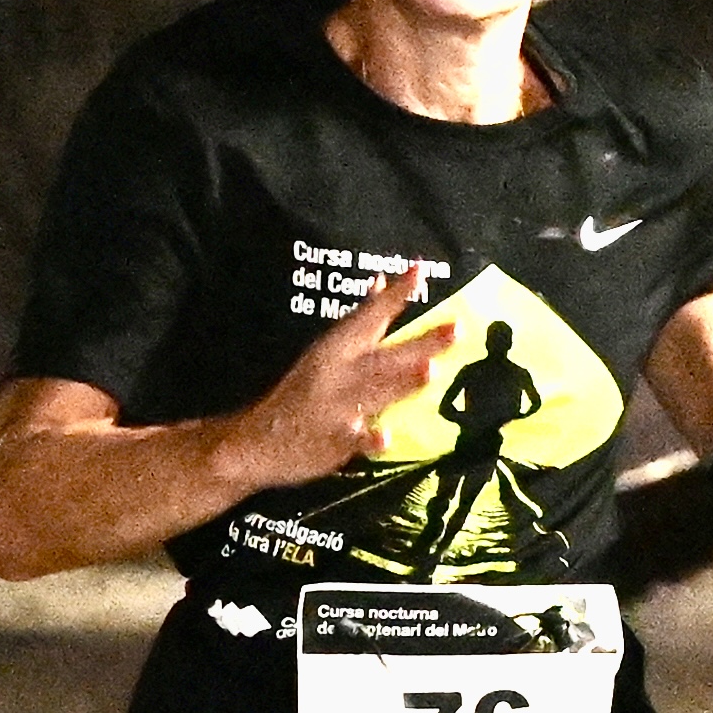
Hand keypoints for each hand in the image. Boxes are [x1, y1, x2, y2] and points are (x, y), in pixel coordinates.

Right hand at [236, 266, 442, 487]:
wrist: (257, 441)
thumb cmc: (299, 392)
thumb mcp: (325, 351)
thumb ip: (361, 320)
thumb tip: (382, 281)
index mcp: (335, 348)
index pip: (369, 316)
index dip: (395, 294)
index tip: (420, 270)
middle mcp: (338, 374)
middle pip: (384, 356)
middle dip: (420, 343)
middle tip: (455, 329)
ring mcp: (336, 409)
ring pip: (374, 393)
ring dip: (401, 383)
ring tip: (429, 371)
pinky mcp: (333, 443)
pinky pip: (354, 441)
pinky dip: (369, 439)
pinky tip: (386, 438)